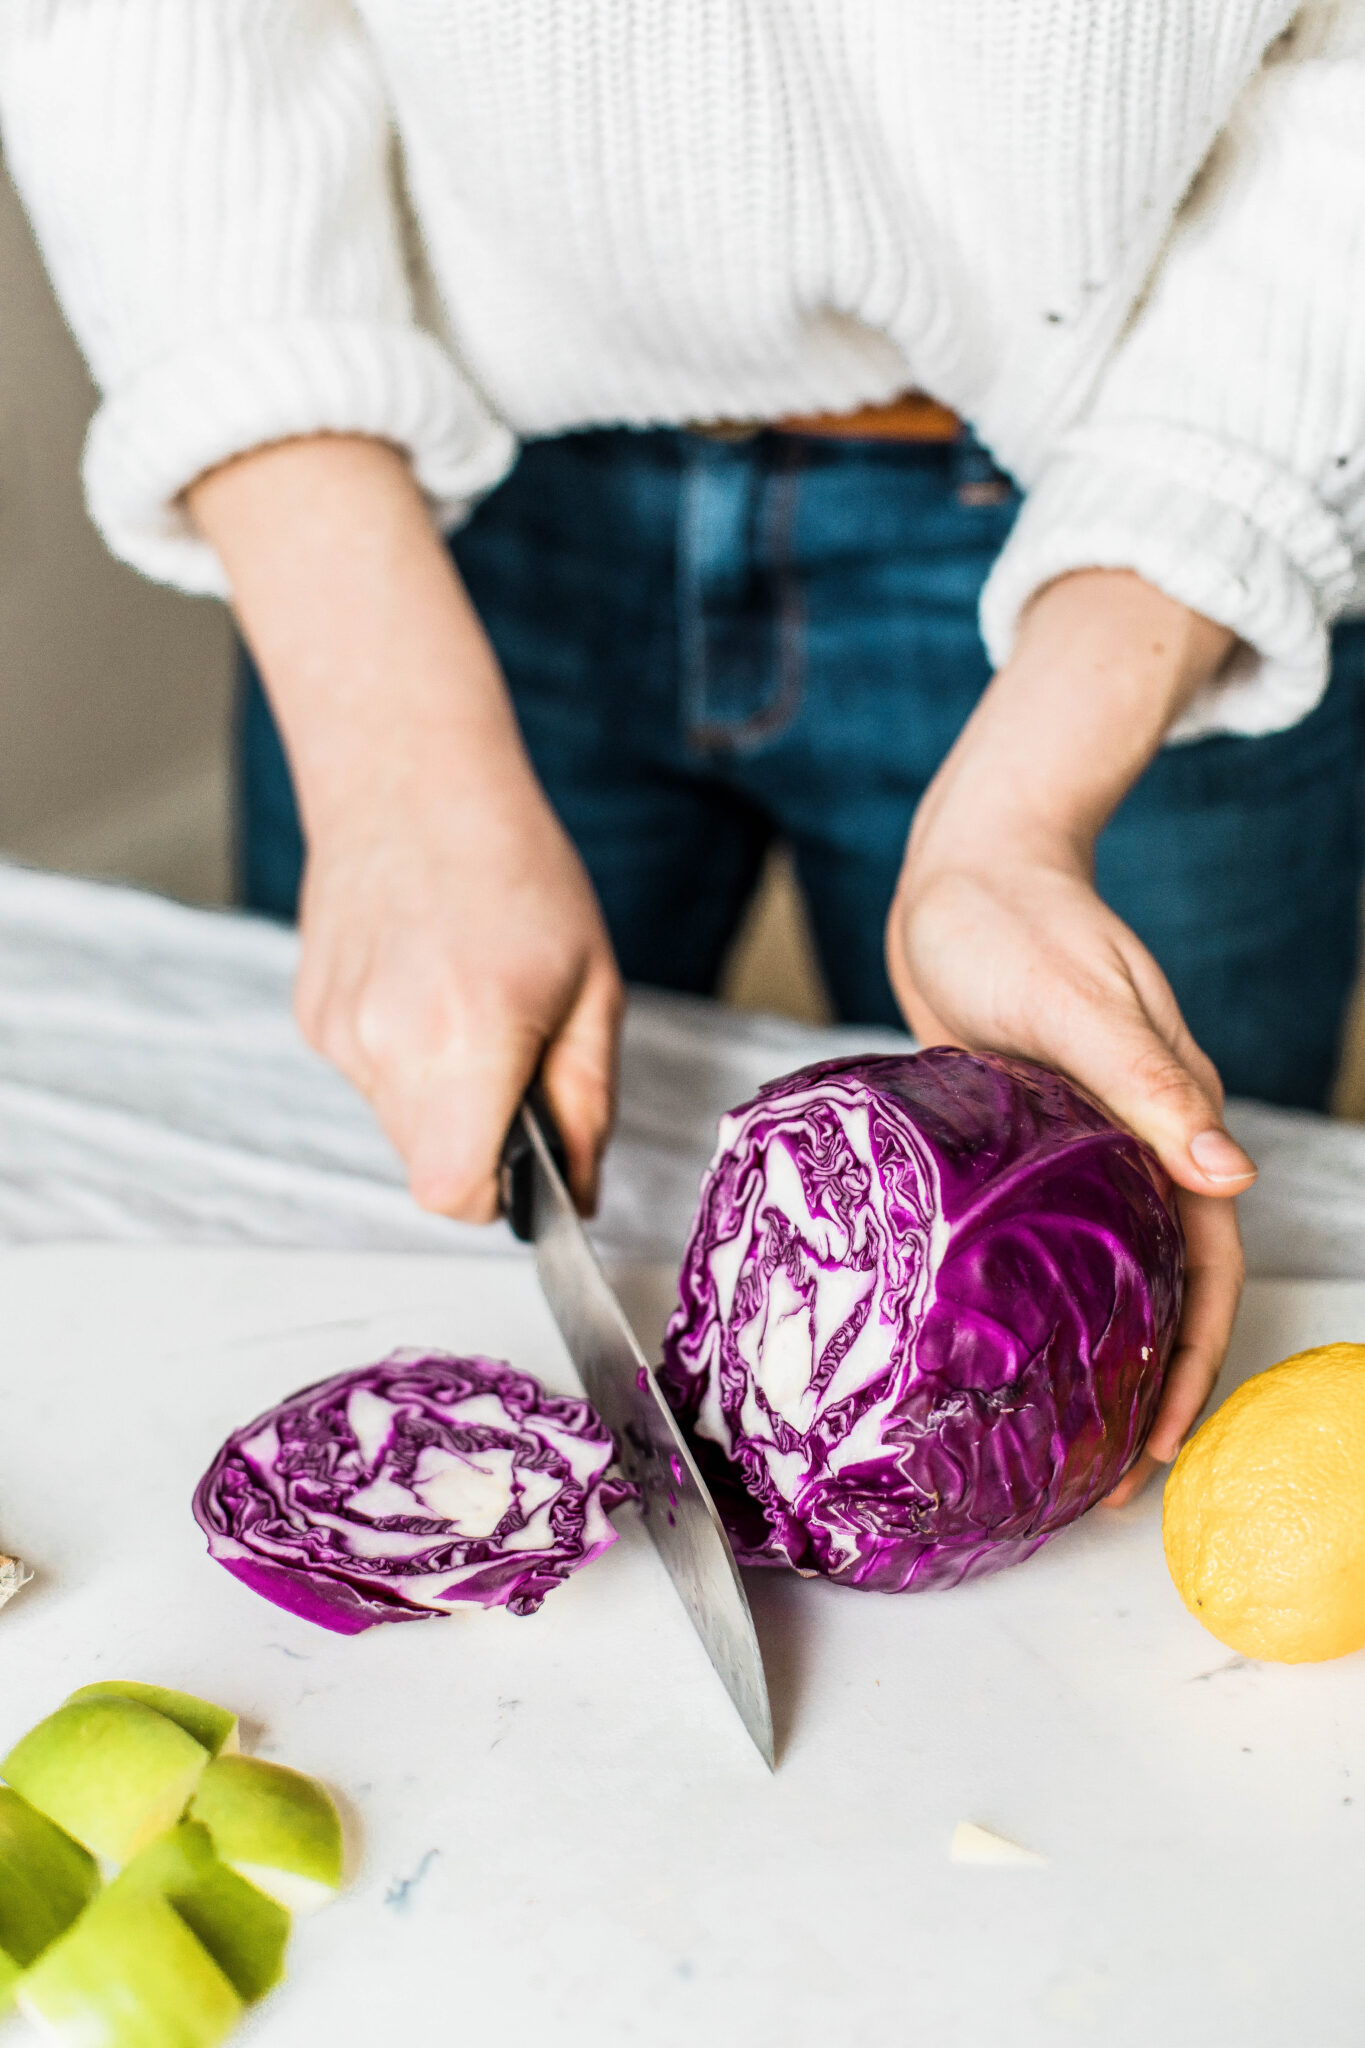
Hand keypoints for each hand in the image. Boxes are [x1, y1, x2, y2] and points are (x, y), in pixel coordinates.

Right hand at [296, 765, 622, 1221]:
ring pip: (399, 1124)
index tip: (527, 1164)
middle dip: (479, 1142)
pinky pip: (370, 1077)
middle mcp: (387, 1042)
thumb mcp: (593, 987)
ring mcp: (338, 1031)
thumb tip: (580, 1192)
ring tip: (467, 1006)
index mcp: (469, 1035)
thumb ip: (588, 1104)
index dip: (497, 1197)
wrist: (412, 783)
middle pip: (429, 1166)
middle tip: (514, 1061)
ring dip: (442, 1096)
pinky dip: (405, 1057)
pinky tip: (425, 986)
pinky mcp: (313, 1017)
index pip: (453, 1190)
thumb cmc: (517, 871)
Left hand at [886, 571, 1253, 1496]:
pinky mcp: (1026, 1136)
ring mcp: (1080, 1140)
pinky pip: (1049, 1231)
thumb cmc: (1013, 918)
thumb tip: (1228, 1174)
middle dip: (1150, 1381)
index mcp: (1167, 1110)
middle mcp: (1134, 1137)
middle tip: (1104, 1475)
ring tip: (1059, 1436)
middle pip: (1166, 1281)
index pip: (1206, 1258)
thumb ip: (1143, 1077)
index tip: (1163, 1439)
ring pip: (1109, 1265)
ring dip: (1098, 1348)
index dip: (1195, 1353)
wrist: (961, 870)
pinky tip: (1000, 1338)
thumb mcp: (1074, 994)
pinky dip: (1043, 1292)